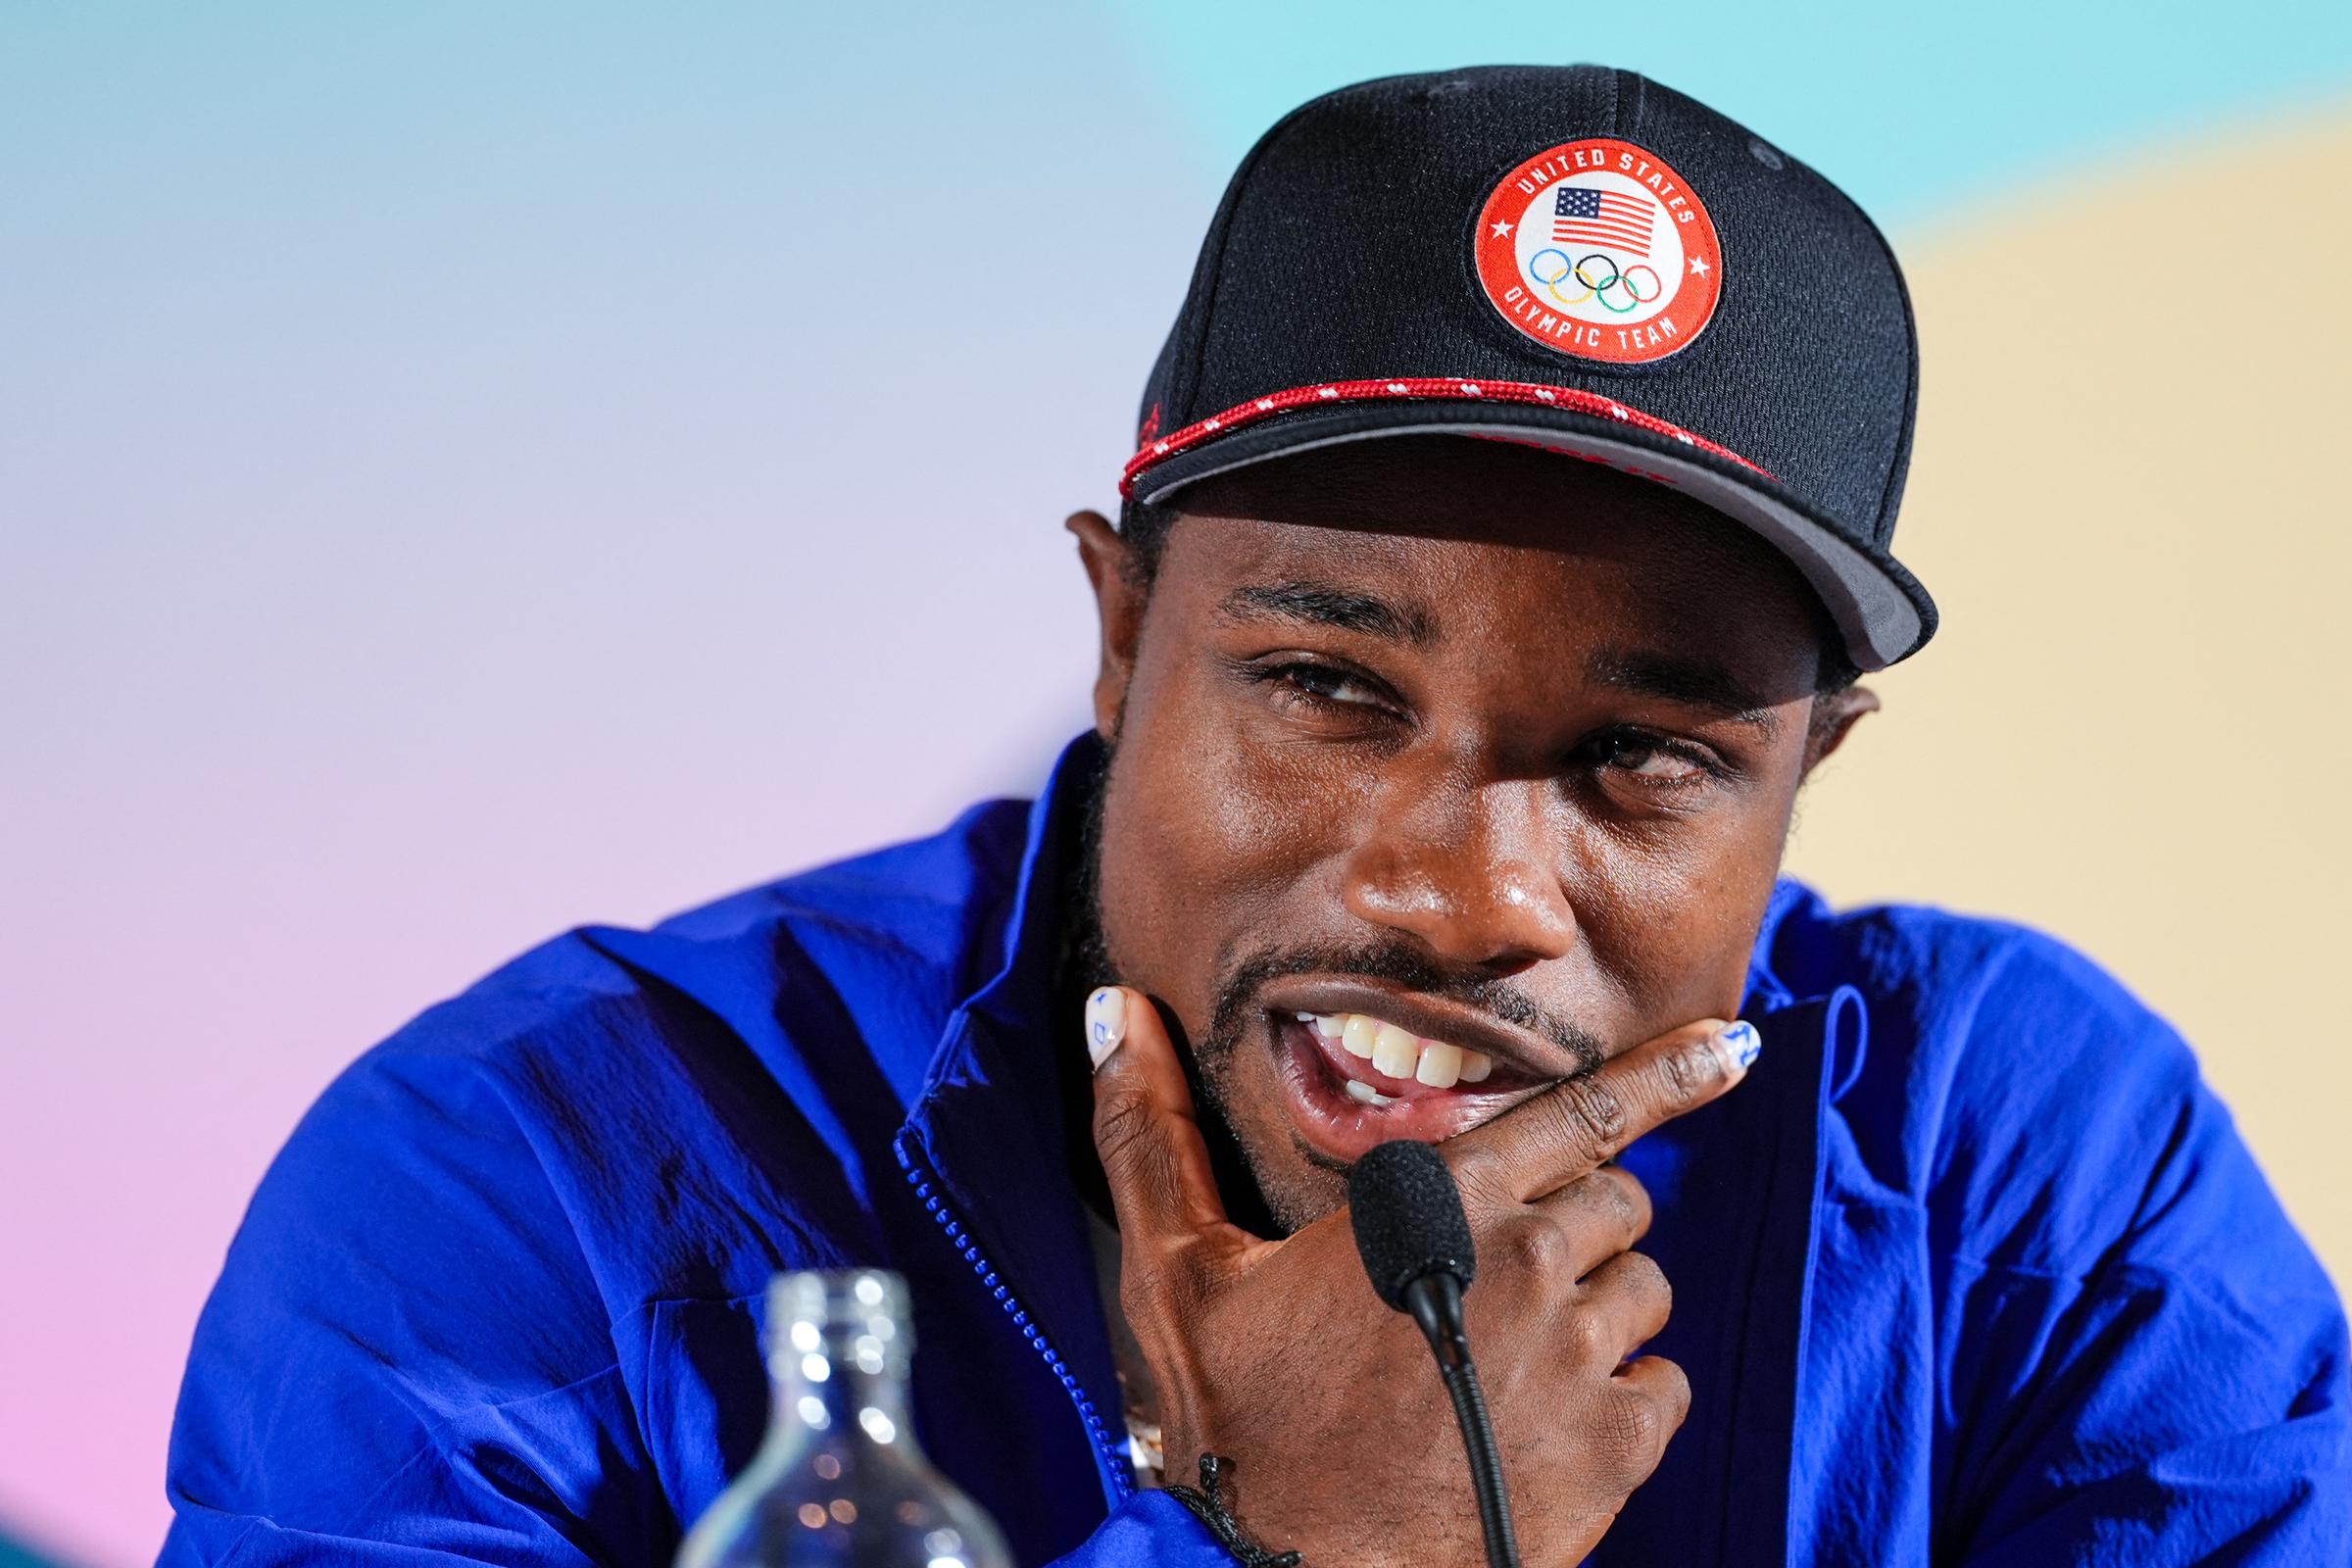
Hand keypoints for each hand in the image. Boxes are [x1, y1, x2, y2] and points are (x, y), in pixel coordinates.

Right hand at [1084, 983, 1755, 1561]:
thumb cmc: (1233, 1421)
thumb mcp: (1178, 1270)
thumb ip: (1153, 1131)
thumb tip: (1121, 1013)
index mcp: (1439, 1201)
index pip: (1584, 1109)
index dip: (1668, 1071)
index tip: (1731, 1044)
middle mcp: (1526, 1263)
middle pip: (1622, 1197)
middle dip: (1578, 1220)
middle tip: (1502, 1275)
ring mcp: (1577, 1357)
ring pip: (1647, 1288)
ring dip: (1599, 1309)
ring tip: (1512, 1355)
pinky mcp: (1614, 1447)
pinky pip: (1665, 1383)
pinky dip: (1625, 1393)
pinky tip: (1548, 1417)